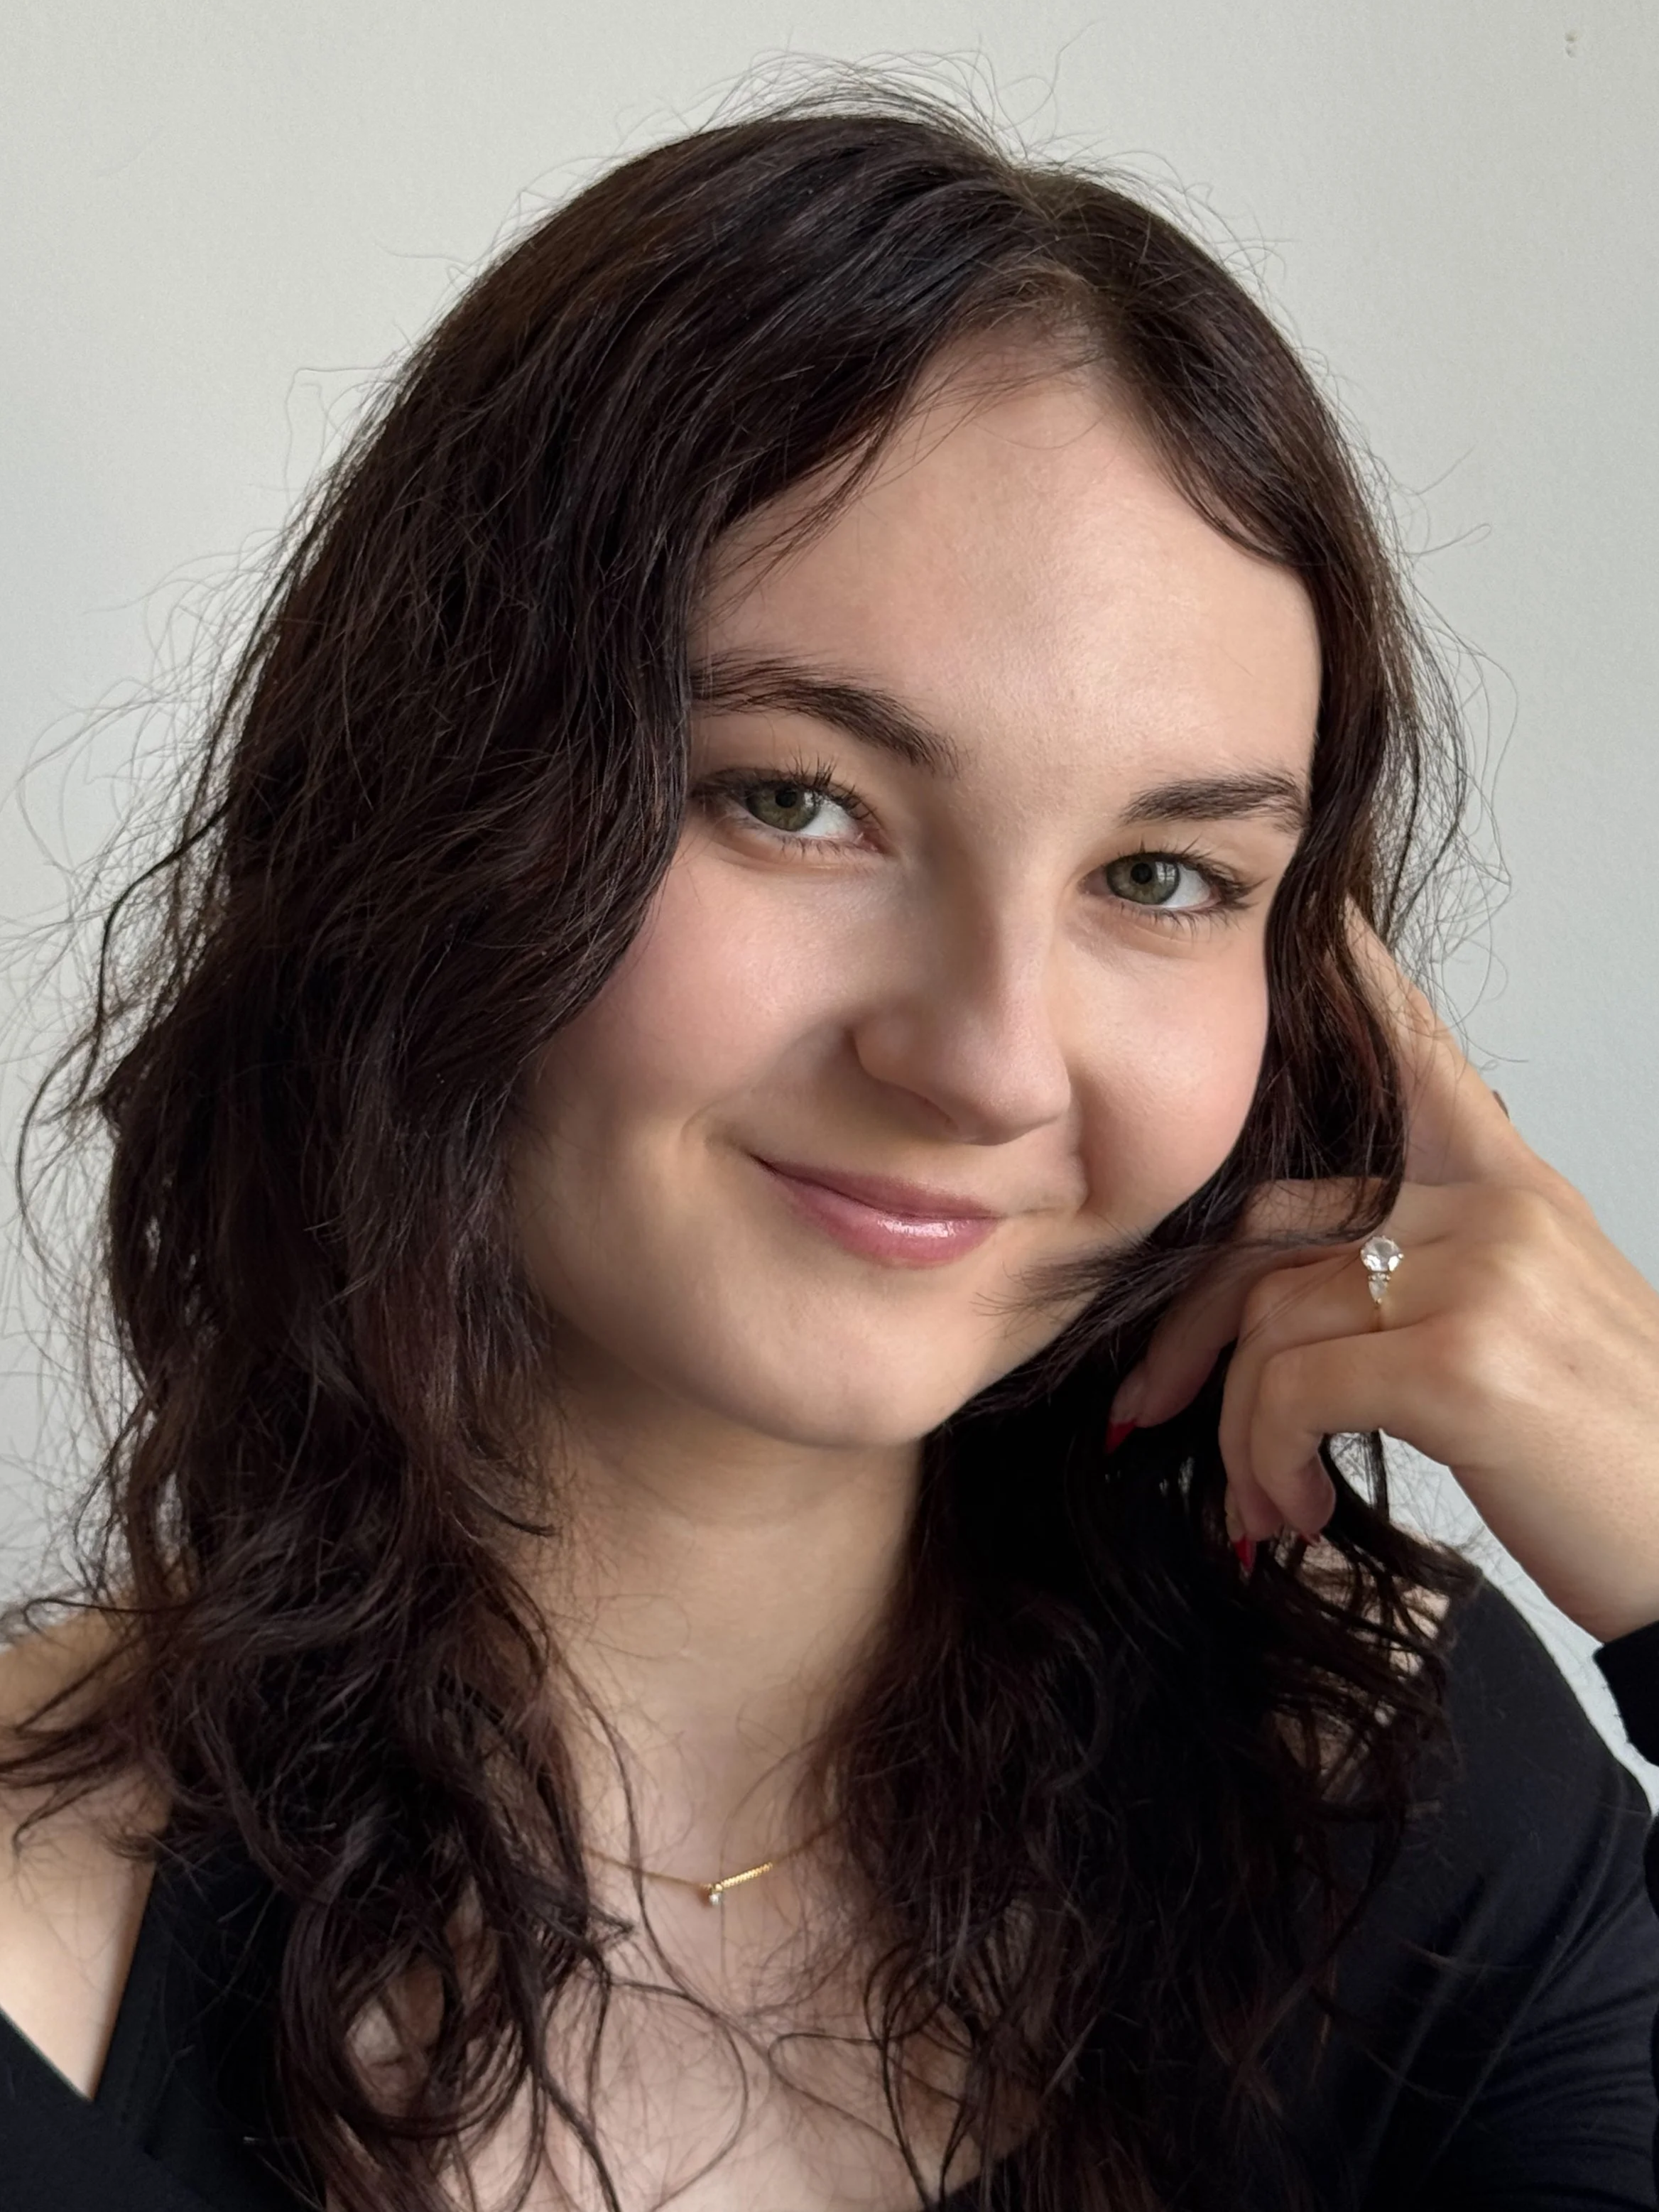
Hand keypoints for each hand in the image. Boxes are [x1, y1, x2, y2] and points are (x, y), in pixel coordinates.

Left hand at [1109, 922, 1658, 1643]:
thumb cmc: (1614, 1463)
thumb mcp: (1539, 1333)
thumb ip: (1435, 1275)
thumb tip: (1307, 1293)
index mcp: (1517, 1196)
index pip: (1423, 1062)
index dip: (1361, 983)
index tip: (1316, 917)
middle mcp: (1498, 1211)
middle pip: (1271, 1221)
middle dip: (1190, 1325)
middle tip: (1146, 1408)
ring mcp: (1483, 1275)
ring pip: (1268, 1318)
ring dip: (1237, 1431)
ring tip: (1263, 1506)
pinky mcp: (1462, 1360)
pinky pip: (1290, 1390)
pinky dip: (1262, 1461)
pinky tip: (1292, 1512)